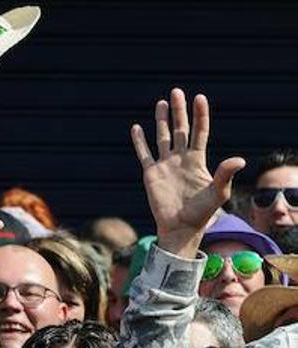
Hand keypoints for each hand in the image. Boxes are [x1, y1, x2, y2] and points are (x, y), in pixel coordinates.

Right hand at [131, 89, 244, 256]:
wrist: (180, 227)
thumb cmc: (202, 213)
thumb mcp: (219, 193)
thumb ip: (225, 174)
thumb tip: (239, 160)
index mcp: (198, 160)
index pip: (199, 132)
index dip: (200, 115)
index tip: (199, 98)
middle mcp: (181, 159)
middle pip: (180, 129)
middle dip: (179, 110)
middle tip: (177, 92)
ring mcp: (165, 165)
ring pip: (163, 137)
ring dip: (162, 120)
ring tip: (162, 103)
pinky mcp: (151, 174)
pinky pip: (144, 154)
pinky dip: (139, 141)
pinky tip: (137, 128)